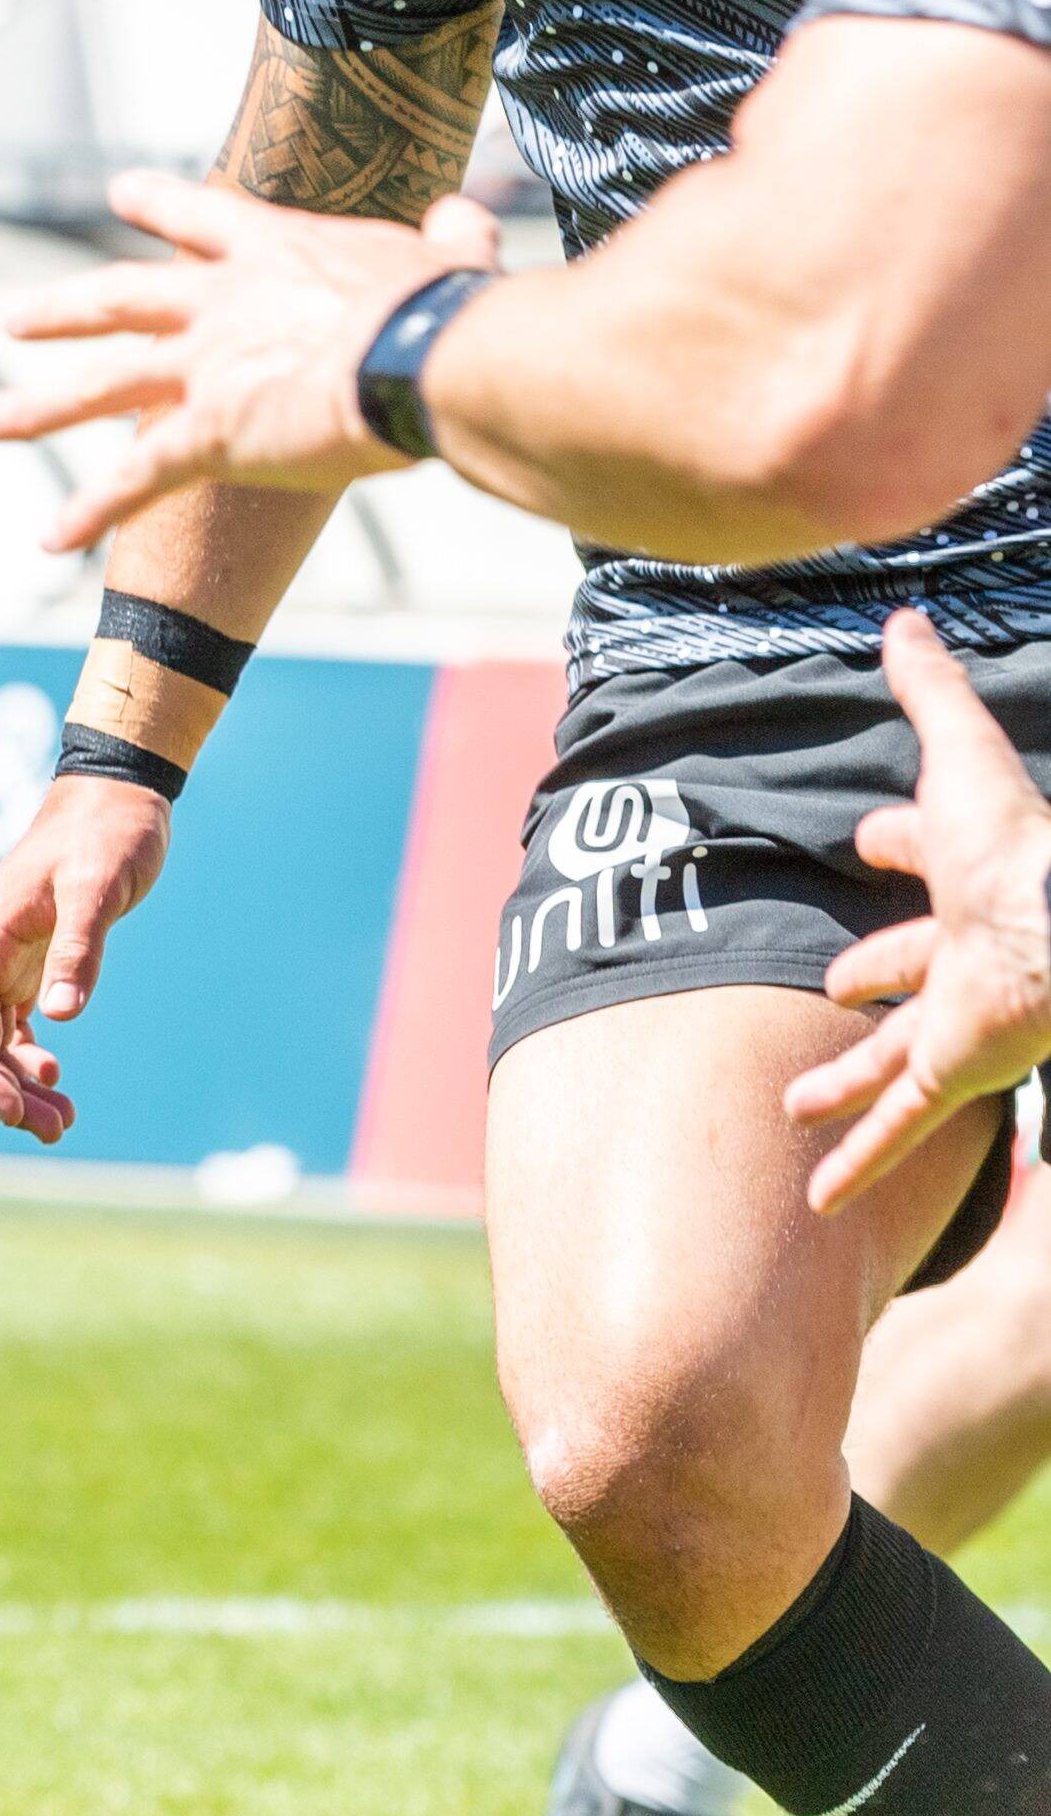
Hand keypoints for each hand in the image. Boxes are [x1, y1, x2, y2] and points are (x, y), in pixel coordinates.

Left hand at [0, 173, 497, 547]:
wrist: (426, 361)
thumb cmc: (453, 313)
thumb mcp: (453, 261)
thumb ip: (451, 239)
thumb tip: (463, 217)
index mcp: (277, 253)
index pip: (203, 218)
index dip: (159, 204)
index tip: (119, 192)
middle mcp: (220, 305)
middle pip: (117, 299)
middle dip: (61, 310)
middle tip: (13, 317)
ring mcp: (202, 369)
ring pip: (96, 386)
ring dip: (35, 407)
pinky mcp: (204, 435)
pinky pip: (133, 480)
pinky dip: (89, 511)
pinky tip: (48, 539)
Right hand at [0, 773, 178, 1141]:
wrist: (116, 799)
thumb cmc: (106, 835)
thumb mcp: (97, 887)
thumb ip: (80, 948)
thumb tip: (62, 1016)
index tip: (15, 1112)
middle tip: (53, 1132)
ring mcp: (3, 961)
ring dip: (16, 1087)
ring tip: (62, 1124)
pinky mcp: (31, 964)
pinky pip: (12, 1028)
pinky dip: (28, 1063)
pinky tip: (57, 1082)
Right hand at [791, 610, 1050, 1208]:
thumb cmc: (1021, 847)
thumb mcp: (961, 759)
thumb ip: (930, 692)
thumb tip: (905, 617)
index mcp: (971, 877)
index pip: (925, 857)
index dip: (897, 843)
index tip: (870, 838)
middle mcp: (965, 954)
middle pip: (909, 966)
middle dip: (872, 971)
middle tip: (837, 983)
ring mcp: (959, 1020)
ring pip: (892, 1061)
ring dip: (846, 1082)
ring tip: (794, 1105)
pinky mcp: (956, 1073)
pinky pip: (899, 1126)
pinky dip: (859, 1161)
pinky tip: (818, 1197)